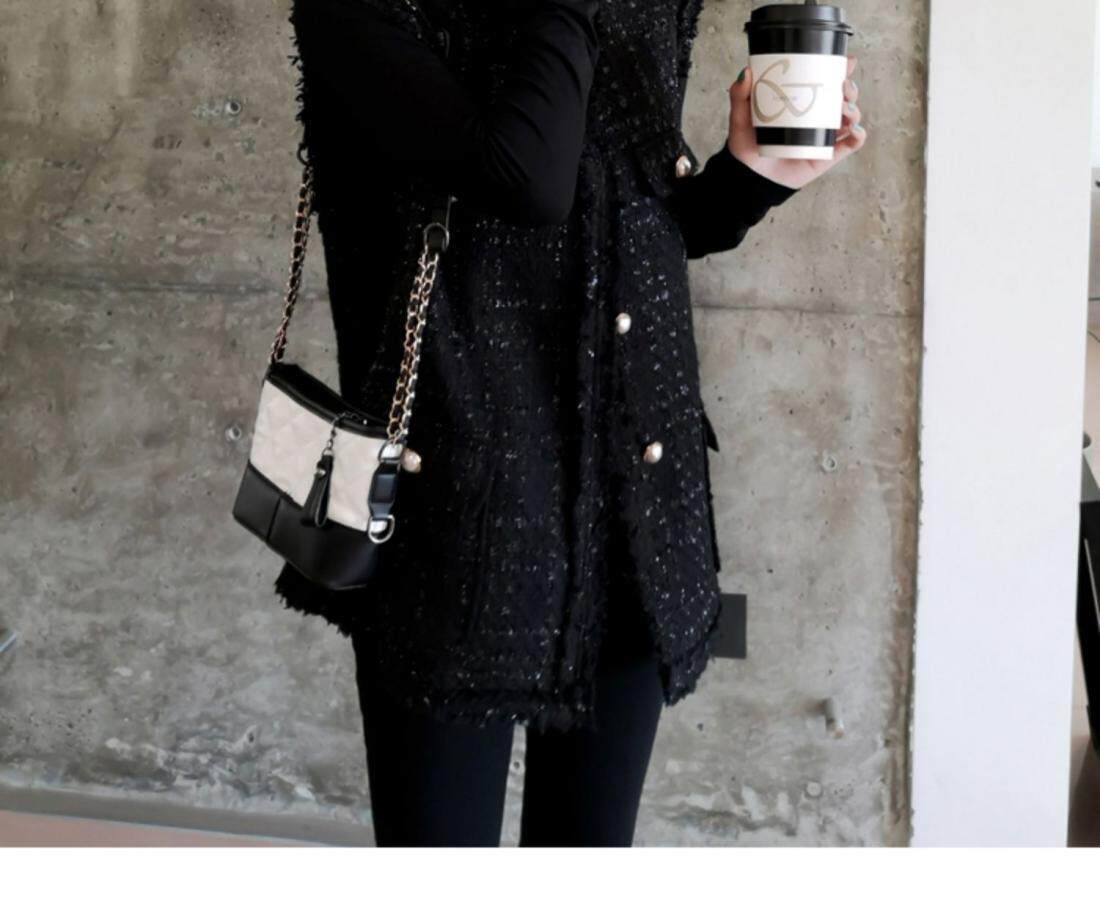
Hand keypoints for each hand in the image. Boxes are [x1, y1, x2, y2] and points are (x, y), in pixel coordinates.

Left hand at [726, 55, 865, 189]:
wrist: (749, 178)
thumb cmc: (747, 146)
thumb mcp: (740, 117)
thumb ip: (739, 95)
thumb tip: (746, 72)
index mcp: (802, 102)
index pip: (826, 81)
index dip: (840, 69)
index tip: (846, 62)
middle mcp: (817, 117)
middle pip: (844, 97)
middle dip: (850, 88)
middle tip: (842, 87)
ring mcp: (824, 136)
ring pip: (851, 118)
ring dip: (854, 110)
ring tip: (844, 109)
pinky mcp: (828, 156)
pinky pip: (851, 144)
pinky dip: (858, 135)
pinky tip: (854, 130)